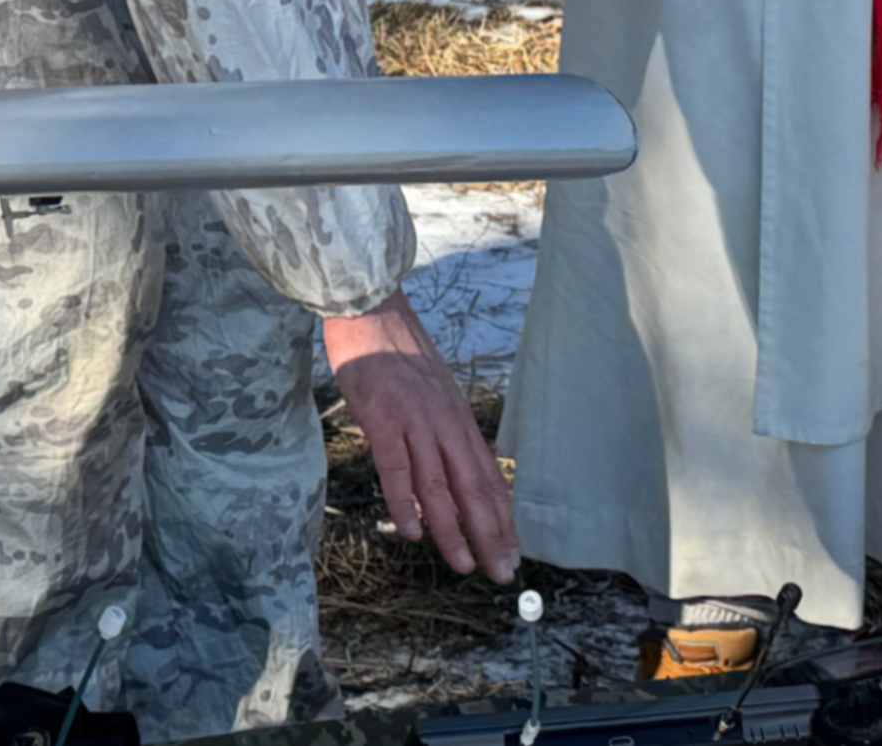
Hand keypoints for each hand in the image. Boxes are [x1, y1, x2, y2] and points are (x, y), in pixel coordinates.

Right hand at [321, 292, 517, 580]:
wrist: (369, 308)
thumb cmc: (396, 352)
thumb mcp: (434, 390)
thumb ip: (443, 428)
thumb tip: (452, 471)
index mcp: (457, 417)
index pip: (488, 475)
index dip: (501, 516)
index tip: (512, 550)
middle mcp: (444, 421)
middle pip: (472, 486)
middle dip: (489, 533)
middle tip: (501, 572)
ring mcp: (414, 420)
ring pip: (438, 485)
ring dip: (452, 529)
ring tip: (464, 564)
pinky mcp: (382, 419)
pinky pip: (396, 467)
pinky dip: (405, 502)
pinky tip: (412, 532)